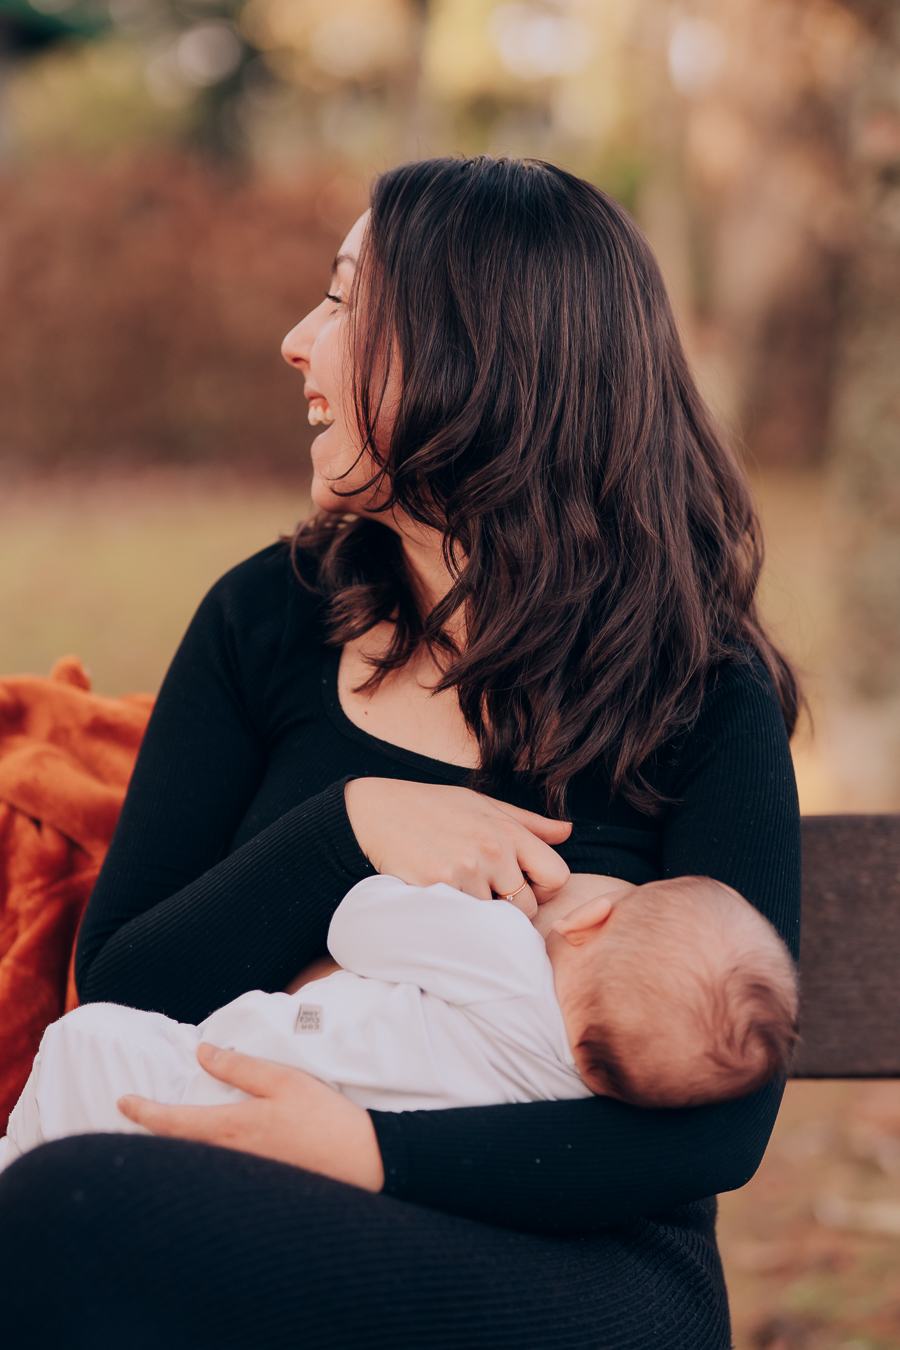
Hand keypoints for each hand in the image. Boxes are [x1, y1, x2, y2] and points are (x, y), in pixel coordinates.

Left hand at [118, 1043, 383, 1191]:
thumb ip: (240, 1067)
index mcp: (232, 1128)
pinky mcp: (257, 1185)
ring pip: (194, 1162)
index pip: (173, 1123)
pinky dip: (197, 1159)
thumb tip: (202, 1053)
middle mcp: (229, 1158)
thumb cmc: (324, 1117)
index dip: (143, 1112)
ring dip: (173, 1147)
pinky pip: (214, 1172)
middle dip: (151, 1133)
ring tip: (161, 1130)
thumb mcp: (283, 1080)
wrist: (361, 1162)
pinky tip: (201, 1152)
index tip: (121, 1100)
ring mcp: (242, 1176)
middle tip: (133, 1115)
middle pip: (176, 1149)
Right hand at [344, 779, 570, 916]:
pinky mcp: (440, 887)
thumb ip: (528, 823)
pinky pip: (464, 921)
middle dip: (510, 908)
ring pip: (495, 920)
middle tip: (483, 895)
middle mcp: (494, 850)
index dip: (543, 889)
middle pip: (527, 908)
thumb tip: (568, 832)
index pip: (557, 876)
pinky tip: (441, 898)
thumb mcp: (483, 805)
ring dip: (479, 914)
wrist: (378, 811)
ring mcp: (467, 870)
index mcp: (509, 830)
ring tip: (458, 893)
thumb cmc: (433, 807)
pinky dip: (456, 917)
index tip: (522, 887)